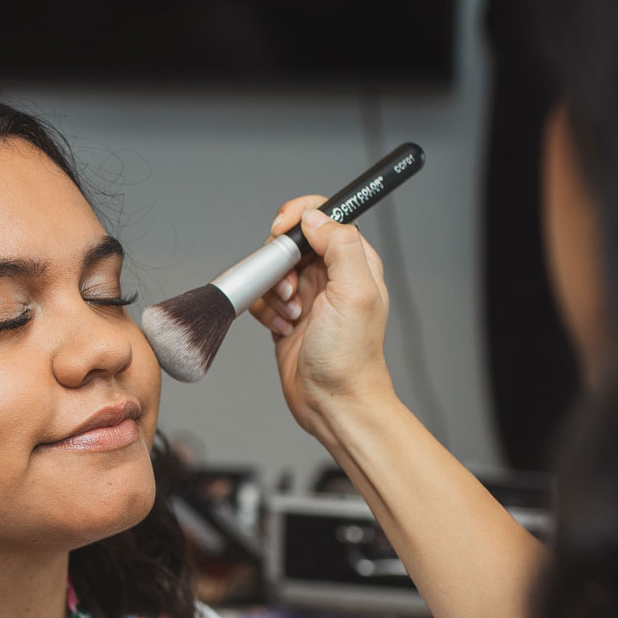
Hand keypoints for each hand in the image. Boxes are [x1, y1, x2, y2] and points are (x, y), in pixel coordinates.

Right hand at [246, 195, 396, 446]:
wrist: (333, 401)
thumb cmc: (350, 357)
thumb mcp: (355, 292)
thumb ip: (340, 244)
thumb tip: (314, 218)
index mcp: (354, 260)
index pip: (324, 216)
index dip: (299, 216)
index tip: (282, 232)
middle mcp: (331, 274)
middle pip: (290, 241)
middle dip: (280, 263)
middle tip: (291, 289)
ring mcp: (308, 295)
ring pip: (272, 270)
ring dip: (272, 291)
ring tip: (291, 315)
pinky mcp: (287, 315)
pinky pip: (262, 296)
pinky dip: (265, 311)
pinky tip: (283, 328)